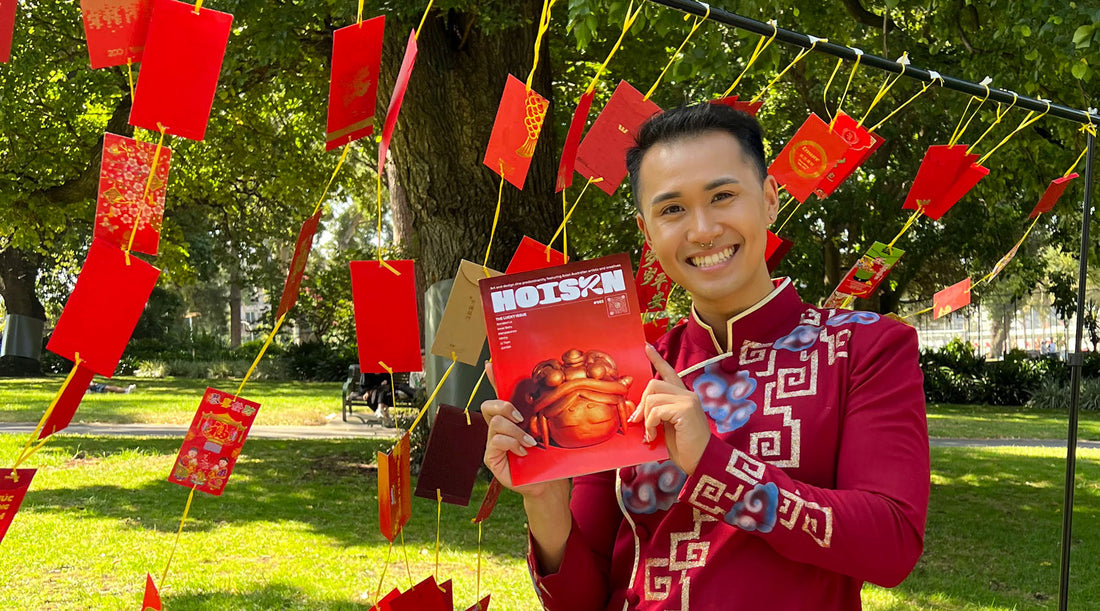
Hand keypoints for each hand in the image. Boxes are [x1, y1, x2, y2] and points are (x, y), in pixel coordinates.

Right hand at [481, 362, 568, 499]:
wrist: (547, 483)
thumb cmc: (547, 457)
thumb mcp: (548, 432)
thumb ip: (544, 415)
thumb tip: (555, 389)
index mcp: (512, 418)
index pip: (500, 393)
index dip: (493, 378)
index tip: (490, 364)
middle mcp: (499, 428)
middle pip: (488, 405)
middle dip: (503, 406)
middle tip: (520, 416)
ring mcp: (493, 442)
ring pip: (495, 423)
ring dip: (515, 431)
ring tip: (529, 442)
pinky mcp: (491, 457)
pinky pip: (494, 440)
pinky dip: (510, 443)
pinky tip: (522, 451)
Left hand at [629, 344, 711, 475]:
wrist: (702, 462)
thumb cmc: (685, 447)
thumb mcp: (667, 426)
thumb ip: (658, 413)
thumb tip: (636, 411)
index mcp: (683, 396)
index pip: (668, 372)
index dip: (656, 360)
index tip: (646, 347)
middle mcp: (687, 394)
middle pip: (653, 385)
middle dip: (641, 404)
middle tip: (638, 422)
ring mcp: (688, 400)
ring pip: (652, 398)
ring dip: (646, 418)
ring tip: (650, 433)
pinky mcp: (686, 409)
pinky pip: (656, 411)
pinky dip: (650, 425)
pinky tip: (653, 436)